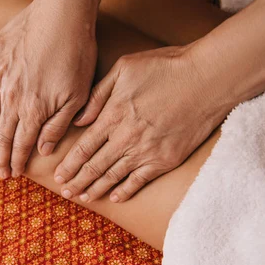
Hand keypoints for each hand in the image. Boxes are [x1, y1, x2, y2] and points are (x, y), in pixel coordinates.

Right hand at [0, 0, 96, 177]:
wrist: (62, 12)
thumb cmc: (76, 54)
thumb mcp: (78, 95)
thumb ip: (58, 125)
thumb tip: (43, 150)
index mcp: (35, 109)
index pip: (21, 144)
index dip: (16, 162)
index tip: (12, 174)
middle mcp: (13, 98)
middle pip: (2, 135)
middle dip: (0, 158)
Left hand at [54, 45, 225, 201]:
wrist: (207, 80)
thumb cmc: (166, 67)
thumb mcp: (125, 68)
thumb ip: (98, 94)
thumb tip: (79, 120)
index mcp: (113, 115)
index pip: (83, 147)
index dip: (69, 164)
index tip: (58, 175)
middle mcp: (126, 138)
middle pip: (94, 166)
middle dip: (76, 181)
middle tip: (65, 192)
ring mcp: (146, 152)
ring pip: (114, 176)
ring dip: (96, 189)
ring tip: (83, 197)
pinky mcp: (165, 160)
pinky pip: (140, 181)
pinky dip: (125, 191)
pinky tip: (115, 197)